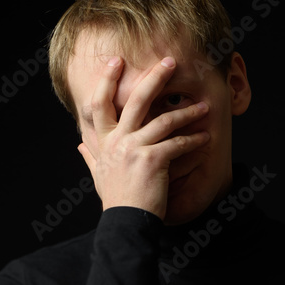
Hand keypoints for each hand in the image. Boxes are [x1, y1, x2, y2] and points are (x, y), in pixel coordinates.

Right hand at [77, 54, 209, 220]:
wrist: (126, 223)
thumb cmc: (116, 201)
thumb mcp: (99, 175)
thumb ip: (90, 156)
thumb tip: (80, 144)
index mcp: (104, 141)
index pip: (100, 103)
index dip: (106, 80)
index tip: (116, 61)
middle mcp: (117, 141)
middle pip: (135, 100)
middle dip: (154, 77)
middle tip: (170, 61)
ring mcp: (134, 149)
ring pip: (164, 120)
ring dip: (187, 112)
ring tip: (204, 106)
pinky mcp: (152, 161)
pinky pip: (177, 143)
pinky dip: (194, 139)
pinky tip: (205, 137)